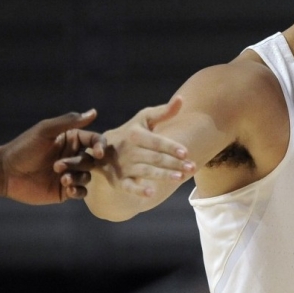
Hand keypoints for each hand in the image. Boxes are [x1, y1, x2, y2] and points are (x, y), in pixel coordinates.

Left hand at [0, 109, 102, 204]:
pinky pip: (81, 192)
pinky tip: (68, 189)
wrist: (6, 173)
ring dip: (77, 177)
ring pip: (87, 176)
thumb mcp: (45, 131)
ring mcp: (69, 173)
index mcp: (70, 140)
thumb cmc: (24, 148)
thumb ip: (69, 121)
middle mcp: (71, 156)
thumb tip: (94, 111)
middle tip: (58, 166)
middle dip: (78, 163)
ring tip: (62, 178)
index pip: (94, 140)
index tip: (98, 152)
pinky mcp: (64, 190)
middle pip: (91, 160)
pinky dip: (78, 191)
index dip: (100, 146)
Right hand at [57, 96, 194, 197]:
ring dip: (162, 175)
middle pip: (154, 158)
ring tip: (179, 178)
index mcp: (135, 134)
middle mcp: (129, 150)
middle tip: (192, 168)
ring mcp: (123, 166)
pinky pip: (128, 186)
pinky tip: (151, 193)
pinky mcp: (119, 180)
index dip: (171, 147)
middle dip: (173, 163)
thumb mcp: (143, 119)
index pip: (156, 142)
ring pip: (145, 171)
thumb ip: (163, 112)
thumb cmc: (130, 132)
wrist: (101, 148)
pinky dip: (138, 190)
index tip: (186, 153)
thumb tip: (182, 99)